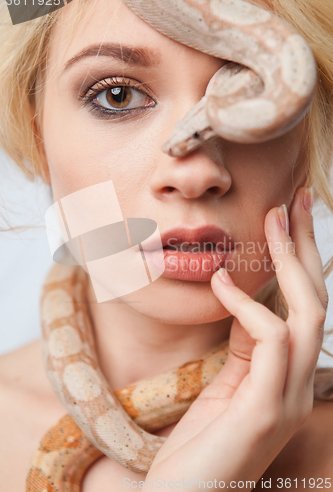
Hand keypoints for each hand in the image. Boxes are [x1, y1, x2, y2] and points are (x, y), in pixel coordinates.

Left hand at [145, 187, 327, 488]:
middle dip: (307, 248)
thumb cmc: (199, 445)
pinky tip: (220, 282)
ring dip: (291, 263)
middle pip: (316, 301)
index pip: (305, 308)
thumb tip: (243, 298)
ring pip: (307, 315)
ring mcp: (286, 399)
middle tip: (294, 201)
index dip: (302, 261)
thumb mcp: (224, 384)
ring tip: (272, 221)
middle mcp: (297, 385)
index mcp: (287, 377)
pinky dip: (247, 305)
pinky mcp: (265, 410)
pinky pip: (270, 341)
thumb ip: (242, 345)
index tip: (290, 218)